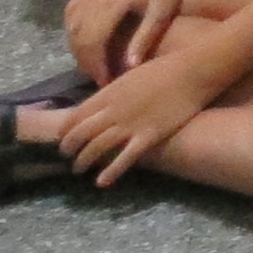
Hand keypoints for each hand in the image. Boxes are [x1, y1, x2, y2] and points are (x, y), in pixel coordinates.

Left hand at [54, 43, 219, 185]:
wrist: (191, 72)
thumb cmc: (163, 70)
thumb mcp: (129, 76)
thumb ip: (113, 91)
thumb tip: (103, 101)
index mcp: (108, 93)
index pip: (76, 116)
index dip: (65, 131)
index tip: (62, 139)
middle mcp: (113, 110)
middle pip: (81, 134)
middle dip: (69, 148)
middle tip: (67, 157)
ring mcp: (130, 124)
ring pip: (97, 147)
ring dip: (84, 161)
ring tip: (79, 170)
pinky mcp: (148, 136)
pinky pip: (124, 158)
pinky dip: (110, 172)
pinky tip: (101, 183)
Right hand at [64, 0, 187, 82]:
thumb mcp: (160, 14)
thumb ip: (143, 40)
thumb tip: (128, 68)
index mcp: (110, 4)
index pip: (92, 43)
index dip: (96, 65)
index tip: (105, 81)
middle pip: (78, 37)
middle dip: (86, 61)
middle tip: (99, 76)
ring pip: (71, 25)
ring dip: (78, 47)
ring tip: (94, 63)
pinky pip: (71, 11)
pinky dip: (73, 30)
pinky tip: (85, 41)